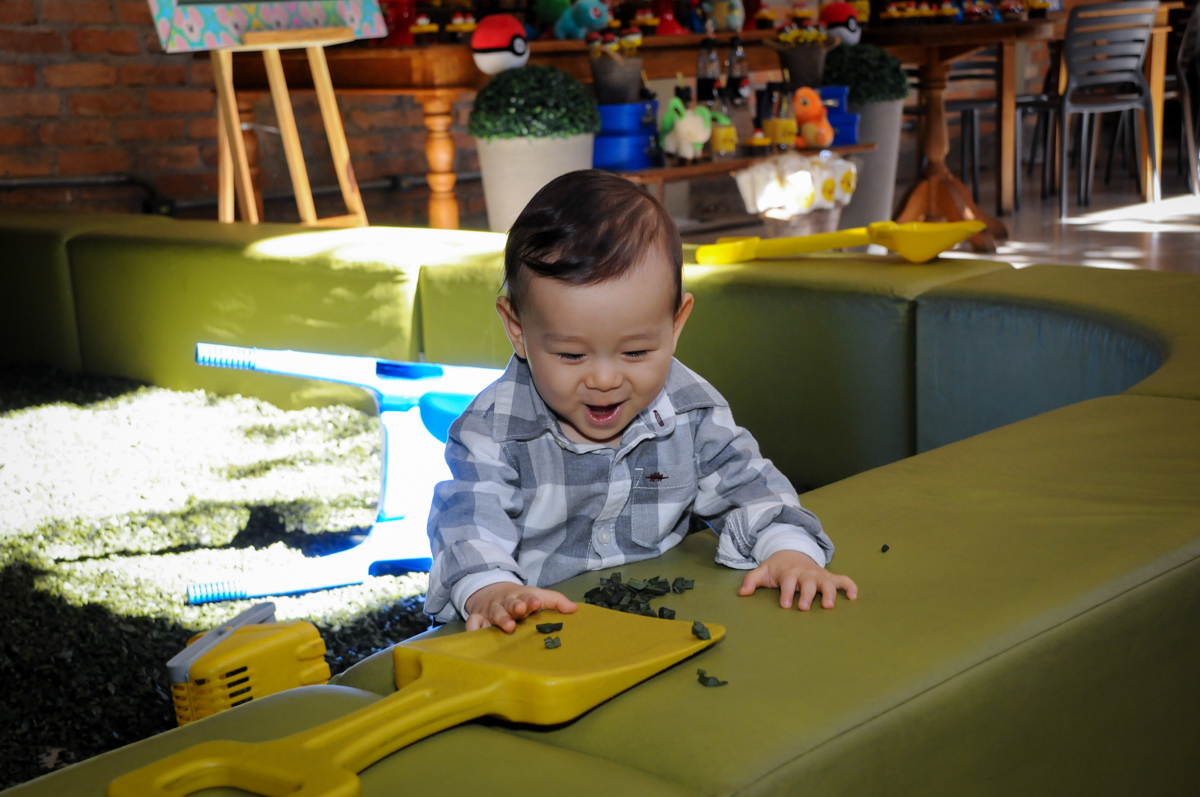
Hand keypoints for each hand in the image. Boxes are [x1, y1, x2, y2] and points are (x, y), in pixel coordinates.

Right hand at [463, 581, 577, 632]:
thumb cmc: (520, 598)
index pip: (529, 596)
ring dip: (501, 617)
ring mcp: (492, 610)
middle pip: (511, 603)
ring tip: (508, 626)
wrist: (491, 590)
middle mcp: (507, 602)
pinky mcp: (478, 617)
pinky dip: (474, 628)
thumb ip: (555, 601)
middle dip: (516, 606)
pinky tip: (477, 634)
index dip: (532, 600)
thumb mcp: (537, 595)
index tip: (537, 604)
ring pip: (495, 612)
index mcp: (522, 596)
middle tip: (521, 610)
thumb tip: (574, 609)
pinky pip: (473, 622)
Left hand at [737, 550, 857, 609]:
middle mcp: (805, 574)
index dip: (786, 592)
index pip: (788, 581)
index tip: (784, 605)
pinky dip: (850, 586)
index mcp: (789, 572)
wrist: (792, 552)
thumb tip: (741, 593)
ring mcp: (819, 575)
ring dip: (829, 593)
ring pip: (827, 582)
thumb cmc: (777, 568)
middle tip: (804, 607)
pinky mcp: (829, 577)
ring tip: (829, 605)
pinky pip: (843, 580)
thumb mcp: (763, 571)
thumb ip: (751, 581)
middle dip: (807, 595)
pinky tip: (854, 597)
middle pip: (808, 583)